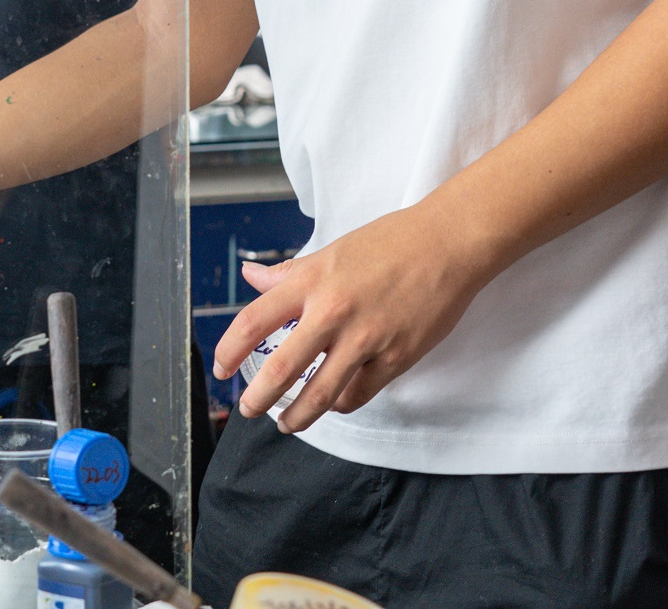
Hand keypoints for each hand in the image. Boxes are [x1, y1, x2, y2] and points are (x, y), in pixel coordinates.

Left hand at [211, 202, 493, 432]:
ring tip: (287, 424)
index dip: (229, 349)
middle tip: (247, 408)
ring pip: (320, 394)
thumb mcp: (331, 251)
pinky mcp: (396, 357)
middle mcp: (332, 311)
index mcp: (311, 281)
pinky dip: (340, 403)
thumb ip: (288, 273)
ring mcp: (366, 338)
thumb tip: (251, 276)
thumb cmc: (390, 243)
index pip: (254, 320)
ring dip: (297, 417)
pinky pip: (358, 393)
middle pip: (281, 368)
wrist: (447, 244)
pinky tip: (333, 403)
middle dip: (258, 397)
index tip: (220, 368)